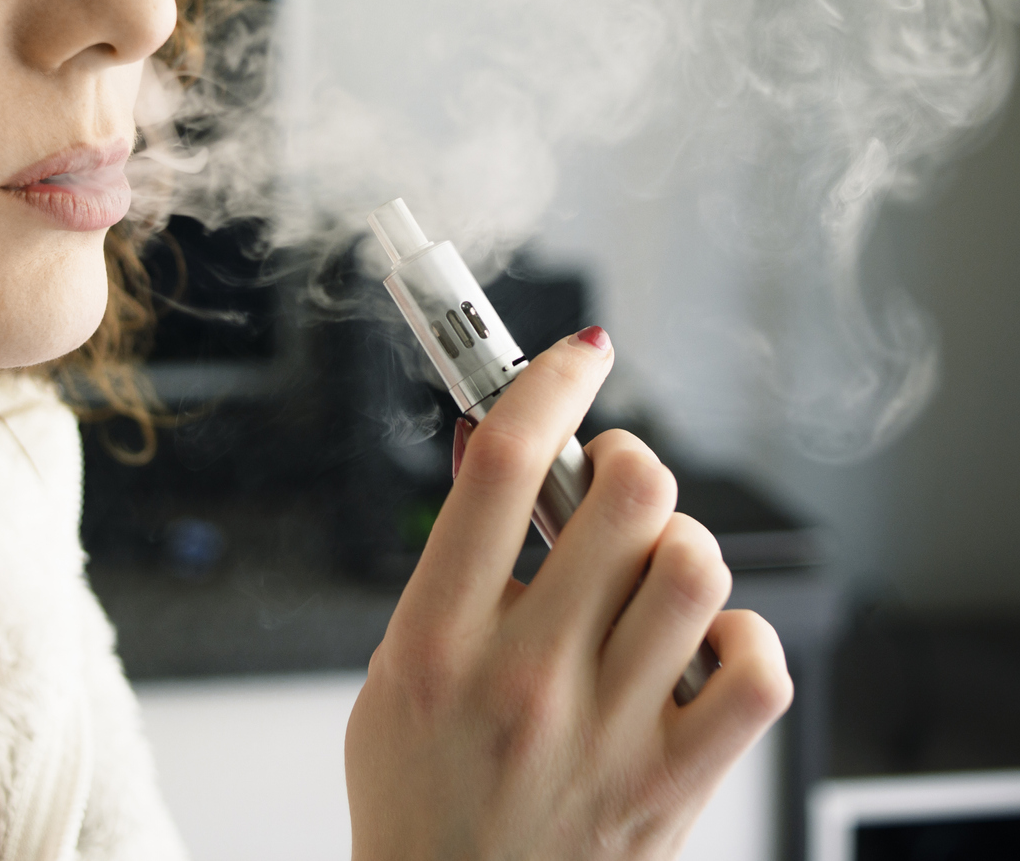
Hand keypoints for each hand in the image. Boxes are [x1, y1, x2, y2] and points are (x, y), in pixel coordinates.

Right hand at [345, 328, 791, 860]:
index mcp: (438, 642)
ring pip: (696, 568)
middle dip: (627, 458)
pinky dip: (742, 636)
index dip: (547, 383)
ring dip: (680, 539)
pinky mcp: (671, 782)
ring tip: (650, 566)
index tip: (576, 357)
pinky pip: (756, 670)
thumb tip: (496, 450)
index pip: (505, 468)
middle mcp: (526, 679)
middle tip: (611, 476)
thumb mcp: (395, 666)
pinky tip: (698, 645)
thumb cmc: (417, 794)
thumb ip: (449, 561)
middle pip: (626, 496)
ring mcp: (608, 734)